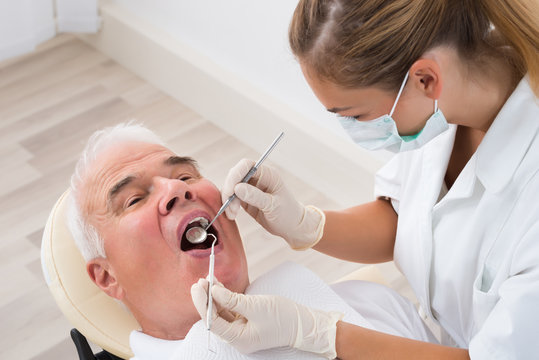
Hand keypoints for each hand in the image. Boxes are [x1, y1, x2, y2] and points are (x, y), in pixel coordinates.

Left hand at [191, 279, 342, 357]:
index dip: (203, 303)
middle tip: (200, 281)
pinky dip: (225, 297)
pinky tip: (219, 285)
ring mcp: (242, 328)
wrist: (303, 323)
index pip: (212, 321)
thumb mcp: (255, 306)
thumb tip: (213, 291)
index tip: (197, 287)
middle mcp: (237, 336)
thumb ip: (232, 300)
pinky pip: (231, 309)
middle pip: (215, 316)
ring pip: (222, 311)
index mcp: (238, 339)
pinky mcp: (247, 320)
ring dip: (215, 296)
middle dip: (207, 298)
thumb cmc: (282, 317)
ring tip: (208, 279)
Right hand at [222, 158, 324, 249]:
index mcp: (268, 174)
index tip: (230, 191)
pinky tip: (231, 214)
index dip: (235, 175)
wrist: (292, 226)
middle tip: (229, 206)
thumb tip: (237, 188)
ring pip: (231, 187)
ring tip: (232, 214)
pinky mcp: (245, 198)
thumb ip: (256, 196)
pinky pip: (232, 197)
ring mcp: (251, 187)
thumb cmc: (288, 214)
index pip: (246, 166)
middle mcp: (258, 178)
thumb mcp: (273, 206)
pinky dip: (229, 205)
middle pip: (236, 175)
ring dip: (228, 200)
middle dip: (229, 190)